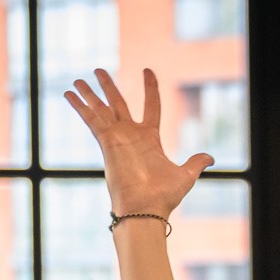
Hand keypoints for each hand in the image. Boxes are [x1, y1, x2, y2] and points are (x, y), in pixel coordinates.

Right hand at [65, 67, 212, 218]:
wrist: (146, 209)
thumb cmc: (164, 197)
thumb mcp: (185, 175)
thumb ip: (196, 163)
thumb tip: (210, 158)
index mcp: (150, 139)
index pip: (151, 106)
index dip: (150, 88)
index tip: (147, 70)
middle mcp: (131, 136)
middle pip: (117, 104)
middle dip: (107, 87)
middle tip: (98, 70)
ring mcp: (117, 139)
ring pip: (101, 109)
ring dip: (89, 94)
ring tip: (77, 78)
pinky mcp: (106, 143)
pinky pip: (91, 120)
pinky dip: (80, 106)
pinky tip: (69, 93)